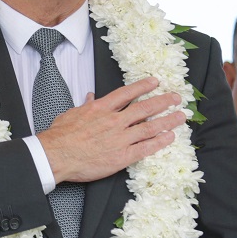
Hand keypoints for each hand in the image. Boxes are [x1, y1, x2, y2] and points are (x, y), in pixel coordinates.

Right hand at [37, 78, 184, 184]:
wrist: (55, 155)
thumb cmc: (60, 136)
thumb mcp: (71, 113)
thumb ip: (85, 105)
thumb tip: (90, 96)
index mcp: (101, 108)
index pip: (127, 93)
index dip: (143, 86)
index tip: (155, 81)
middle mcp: (114, 121)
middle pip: (144, 108)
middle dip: (163, 102)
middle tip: (176, 98)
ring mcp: (120, 138)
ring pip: (149, 127)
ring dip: (168, 120)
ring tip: (180, 116)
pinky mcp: (121, 156)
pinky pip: (145, 148)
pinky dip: (159, 142)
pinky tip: (169, 137)